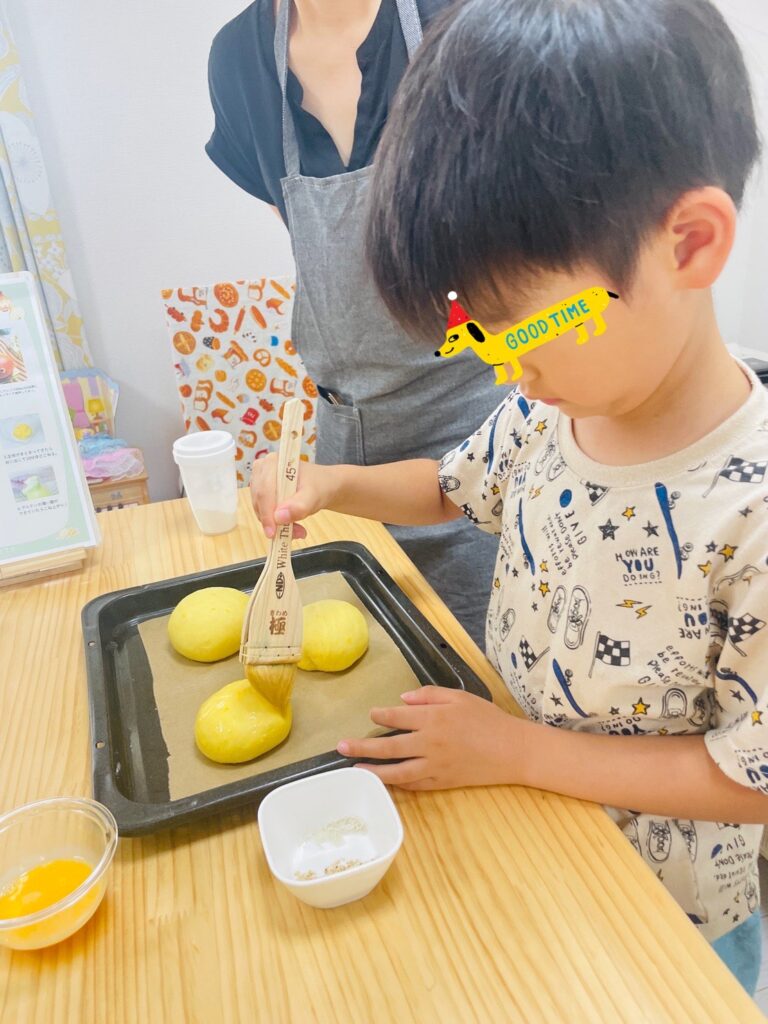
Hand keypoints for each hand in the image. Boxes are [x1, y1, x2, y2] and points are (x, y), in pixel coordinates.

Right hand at [249, 453, 337, 538]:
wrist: (325, 486)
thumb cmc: (320, 486)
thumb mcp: (314, 496)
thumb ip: (299, 506)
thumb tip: (279, 517)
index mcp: (273, 463)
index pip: (264, 491)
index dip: (267, 513)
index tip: (272, 532)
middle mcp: (262, 469)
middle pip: (259, 501)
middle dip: (274, 521)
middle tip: (295, 533)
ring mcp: (260, 481)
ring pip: (260, 509)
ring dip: (277, 524)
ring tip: (298, 530)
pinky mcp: (262, 493)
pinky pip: (263, 512)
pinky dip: (276, 523)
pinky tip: (292, 526)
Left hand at [337, 686, 530, 789]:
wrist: (512, 750)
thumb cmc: (487, 718)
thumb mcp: (460, 697)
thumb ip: (429, 695)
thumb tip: (401, 700)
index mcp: (434, 718)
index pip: (398, 717)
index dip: (381, 716)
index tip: (371, 715)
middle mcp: (430, 743)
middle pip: (389, 747)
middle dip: (363, 746)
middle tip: (341, 746)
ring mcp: (435, 766)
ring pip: (397, 772)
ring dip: (374, 770)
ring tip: (355, 769)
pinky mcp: (442, 782)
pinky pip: (415, 785)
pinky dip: (397, 784)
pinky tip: (384, 781)